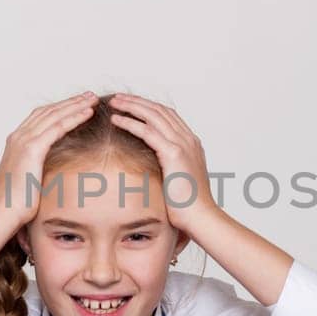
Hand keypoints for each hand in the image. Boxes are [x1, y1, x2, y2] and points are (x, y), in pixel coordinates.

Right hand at [0, 92, 98, 230]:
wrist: (4, 212)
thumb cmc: (16, 202)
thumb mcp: (27, 177)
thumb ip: (36, 166)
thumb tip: (50, 168)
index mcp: (16, 141)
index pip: (41, 116)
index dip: (60, 108)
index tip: (77, 104)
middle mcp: (18, 136)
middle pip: (49, 111)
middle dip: (70, 101)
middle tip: (89, 95)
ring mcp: (24, 140)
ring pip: (55, 115)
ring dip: (76, 105)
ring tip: (93, 99)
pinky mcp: (32, 149)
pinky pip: (58, 127)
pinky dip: (74, 117)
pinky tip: (88, 113)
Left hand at [106, 94, 214, 232]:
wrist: (201, 217)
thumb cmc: (189, 206)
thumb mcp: (178, 180)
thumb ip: (169, 167)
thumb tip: (153, 168)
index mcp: (191, 144)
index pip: (168, 116)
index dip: (149, 107)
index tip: (132, 105)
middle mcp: (188, 139)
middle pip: (160, 110)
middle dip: (138, 102)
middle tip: (119, 98)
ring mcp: (182, 144)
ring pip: (153, 115)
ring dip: (132, 106)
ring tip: (114, 103)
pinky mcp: (173, 153)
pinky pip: (147, 131)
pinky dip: (130, 122)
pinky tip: (116, 120)